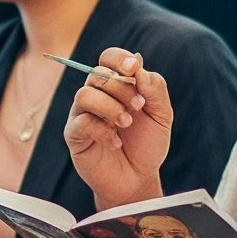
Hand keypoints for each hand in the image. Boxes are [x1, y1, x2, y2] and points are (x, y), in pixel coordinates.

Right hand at [62, 48, 171, 208]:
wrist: (138, 179)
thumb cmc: (147, 144)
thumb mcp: (161, 115)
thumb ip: (155, 89)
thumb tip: (140, 66)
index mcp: (117, 85)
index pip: (109, 58)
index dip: (119, 59)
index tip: (134, 68)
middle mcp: (97, 95)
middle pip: (98, 74)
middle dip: (121, 88)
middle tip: (139, 106)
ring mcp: (83, 114)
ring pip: (84, 94)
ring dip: (110, 107)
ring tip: (127, 123)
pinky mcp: (75, 135)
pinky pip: (81, 122)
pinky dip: (102, 130)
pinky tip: (115, 142)